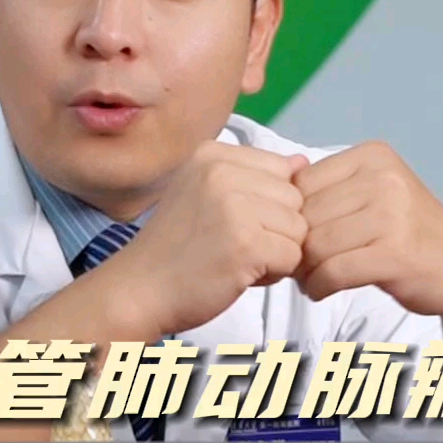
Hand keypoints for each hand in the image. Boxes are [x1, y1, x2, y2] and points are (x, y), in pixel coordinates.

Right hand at [105, 140, 307, 338]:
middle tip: (234, 245)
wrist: (139, 289)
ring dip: (276, 252)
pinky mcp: (246, 242)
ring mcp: (234, 205)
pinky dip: (273, 273)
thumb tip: (302, 162)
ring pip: (299, 229)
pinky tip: (240, 273)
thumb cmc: (175, 248)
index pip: (281, 170)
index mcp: (213, 154)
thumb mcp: (206, 194)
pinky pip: (292, 257)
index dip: (268, 204)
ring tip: (237, 258)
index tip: (232, 221)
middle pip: (295, 199)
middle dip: (275, 230)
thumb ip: (254, 177)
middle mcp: (222, 171)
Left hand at [292, 142, 442, 324]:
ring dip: (305, 271)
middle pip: (306, 215)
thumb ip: (330, 188)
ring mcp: (390, 213)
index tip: (298, 240)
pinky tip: (323, 290)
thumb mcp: (374, 195)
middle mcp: (383, 178)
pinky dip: (320, 286)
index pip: (302, 183)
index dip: (291, 216)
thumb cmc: (409, 235)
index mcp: (373, 156)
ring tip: (313, 279)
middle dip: (296, 247)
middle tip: (301, 267)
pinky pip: (333, 271)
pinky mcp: (393, 252)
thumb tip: (274, 189)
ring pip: (315, 245)